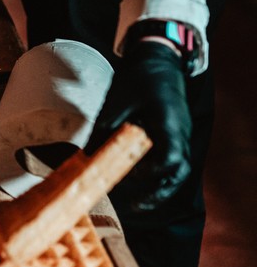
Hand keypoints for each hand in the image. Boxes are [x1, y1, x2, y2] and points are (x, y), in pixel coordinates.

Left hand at [90, 40, 191, 210]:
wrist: (160, 60)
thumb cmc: (139, 77)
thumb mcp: (117, 100)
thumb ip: (104, 128)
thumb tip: (86, 155)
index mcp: (168, 125)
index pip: (169, 159)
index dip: (151, 174)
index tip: (129, 176)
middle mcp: (180, 135)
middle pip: (178, 173)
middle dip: (158, 193)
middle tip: (134, 206)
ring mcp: (180, 136)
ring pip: (178, 171)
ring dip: (159, 188)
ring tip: (135, 202)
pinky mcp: (174, 137)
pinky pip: (171, 162)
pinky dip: (157, 176)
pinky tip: (136, 181)